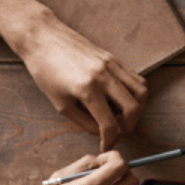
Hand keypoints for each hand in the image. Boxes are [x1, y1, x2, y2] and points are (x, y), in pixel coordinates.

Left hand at [13, 16, 147, 149]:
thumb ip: (82, 121)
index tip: (108, 146)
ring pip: (141, 92)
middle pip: (133, 108)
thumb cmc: (45, 70)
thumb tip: (100, 132)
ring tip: (125, 115)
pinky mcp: (114, 59)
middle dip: (129, 125)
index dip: (110, 140)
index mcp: (87, 90)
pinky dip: (135, 93)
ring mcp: (112, 66)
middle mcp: (104, 77)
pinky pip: (136, 79)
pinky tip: (123, 98)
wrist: (43, 38)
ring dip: (137, 108)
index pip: (109, 123)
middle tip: (120, 132)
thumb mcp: (58, 102)